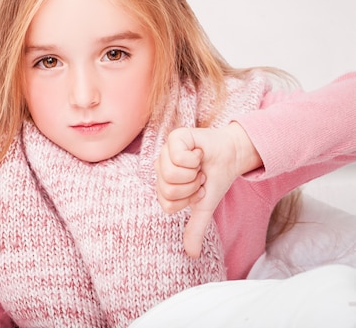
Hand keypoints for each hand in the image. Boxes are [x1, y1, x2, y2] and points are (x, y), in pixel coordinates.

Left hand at [155, 122, 261, 257]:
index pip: (167, 204)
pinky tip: (199, 153)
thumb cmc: (215, 179)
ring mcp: (165, 152)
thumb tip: (192, 255)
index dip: (188, 200)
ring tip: (199, 166)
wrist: (232, 156)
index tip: (198, 191)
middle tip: (199, 177)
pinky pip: (178, 157)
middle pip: (169, 190)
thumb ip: (195, 228)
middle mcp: (160, 168)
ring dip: (194, 173)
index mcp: (162, 184)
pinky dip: (195, 158)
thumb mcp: (205, 206)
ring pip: (172, 174)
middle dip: (192, 187)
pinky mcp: (174, 138)